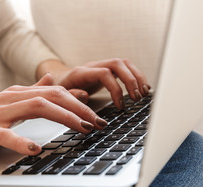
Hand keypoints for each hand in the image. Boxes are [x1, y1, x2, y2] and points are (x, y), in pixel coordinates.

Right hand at [0, 74, 106, 158]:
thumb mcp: (11, 102)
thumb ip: (32, 92)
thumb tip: (52, 80)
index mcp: (19, 93)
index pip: (55, 92)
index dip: (78, 102)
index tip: (97, 114)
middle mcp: (11, 98)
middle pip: (51, 96)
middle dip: (79, 109)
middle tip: (98, 123)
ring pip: (35, 107)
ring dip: (63, 117)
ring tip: (82, 129)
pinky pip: (4, 135)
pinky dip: (21, 142)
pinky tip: (36, 150)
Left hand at [36, 59, 150, 108]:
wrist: (58, 81)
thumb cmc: (59, 91)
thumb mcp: (60, 97)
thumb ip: (71, 96)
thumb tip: (84, 96)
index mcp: (81, 73)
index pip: (104, 73)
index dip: (116, 89)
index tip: (120, 106)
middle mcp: (93, 66)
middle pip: (117, 64)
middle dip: (130, 81)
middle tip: (137, 98)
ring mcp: (101, 66)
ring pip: (124, 63)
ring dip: (137, 77)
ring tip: (144, 93)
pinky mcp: (108, 69)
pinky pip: (126, 68)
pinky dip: (136, 76)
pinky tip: (142, 88)